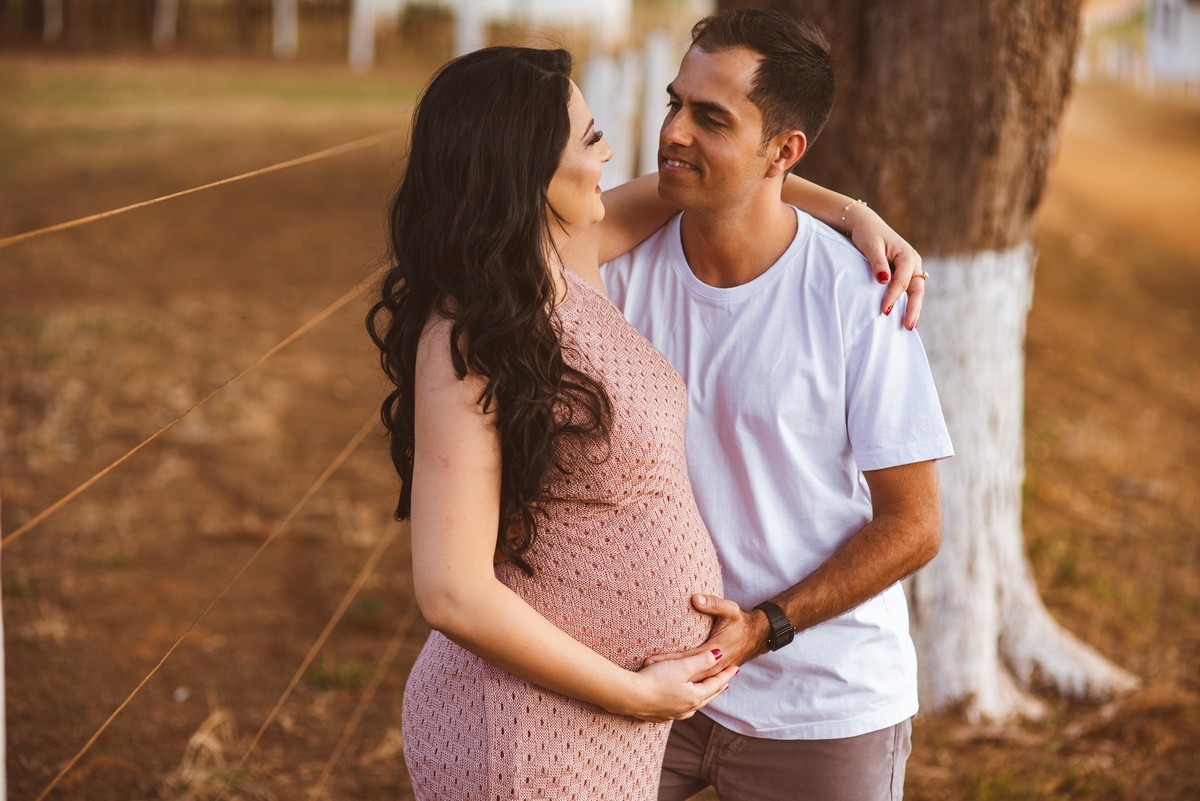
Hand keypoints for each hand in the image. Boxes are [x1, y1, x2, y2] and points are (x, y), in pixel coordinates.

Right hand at [621, 647, 738, 722]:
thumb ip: (702, 661)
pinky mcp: (659, 716)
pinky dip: (687, 705)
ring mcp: (673, 714)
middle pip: (708, 696)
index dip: (726, 674)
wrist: (628, 697)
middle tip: (726, 681)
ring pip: (694, 706)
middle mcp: (686, 708)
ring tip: (707, 692)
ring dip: (703, 697)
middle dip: (718, 687)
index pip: (716, 684)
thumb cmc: (655, 679)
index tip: (736, 668)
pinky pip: (680, 711)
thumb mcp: (682, 667)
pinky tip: (682, 704)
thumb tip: (720, 654)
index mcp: (694, 696)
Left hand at [643, 594, 769, 681]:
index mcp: (716, 651)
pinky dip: (683, 685)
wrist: (757, 636)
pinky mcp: (715, 674)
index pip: (686, 658)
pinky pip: (697, 683)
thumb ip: (713, 603)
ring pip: (691, 683)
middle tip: (643, 673)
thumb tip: (695, 598)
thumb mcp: (730, 609)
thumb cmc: (740, 621)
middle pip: (686, 674)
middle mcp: (715, 666)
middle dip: (665, 674)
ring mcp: (716, 672)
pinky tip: (668, 686)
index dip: (668, 661)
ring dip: (672, 682)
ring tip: (650, 680)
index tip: (649, 660)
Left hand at [848, 207, 924, 331]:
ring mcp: (911, 268)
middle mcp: (913, 262)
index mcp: (907, 255)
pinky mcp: (905, 273)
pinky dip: (908, 303)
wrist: (865, 224)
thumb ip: (877, 263)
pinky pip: (909, 290)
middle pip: (916, 289)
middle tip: (908, 326)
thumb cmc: (867, 234)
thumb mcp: (871, 246)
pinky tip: (905, 316)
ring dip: (913, 309)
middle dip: (913, 309)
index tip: (884, 311)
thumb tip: (884, 280)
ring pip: (915, 291)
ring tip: (909, 326)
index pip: (902, 281)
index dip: (893, 297)